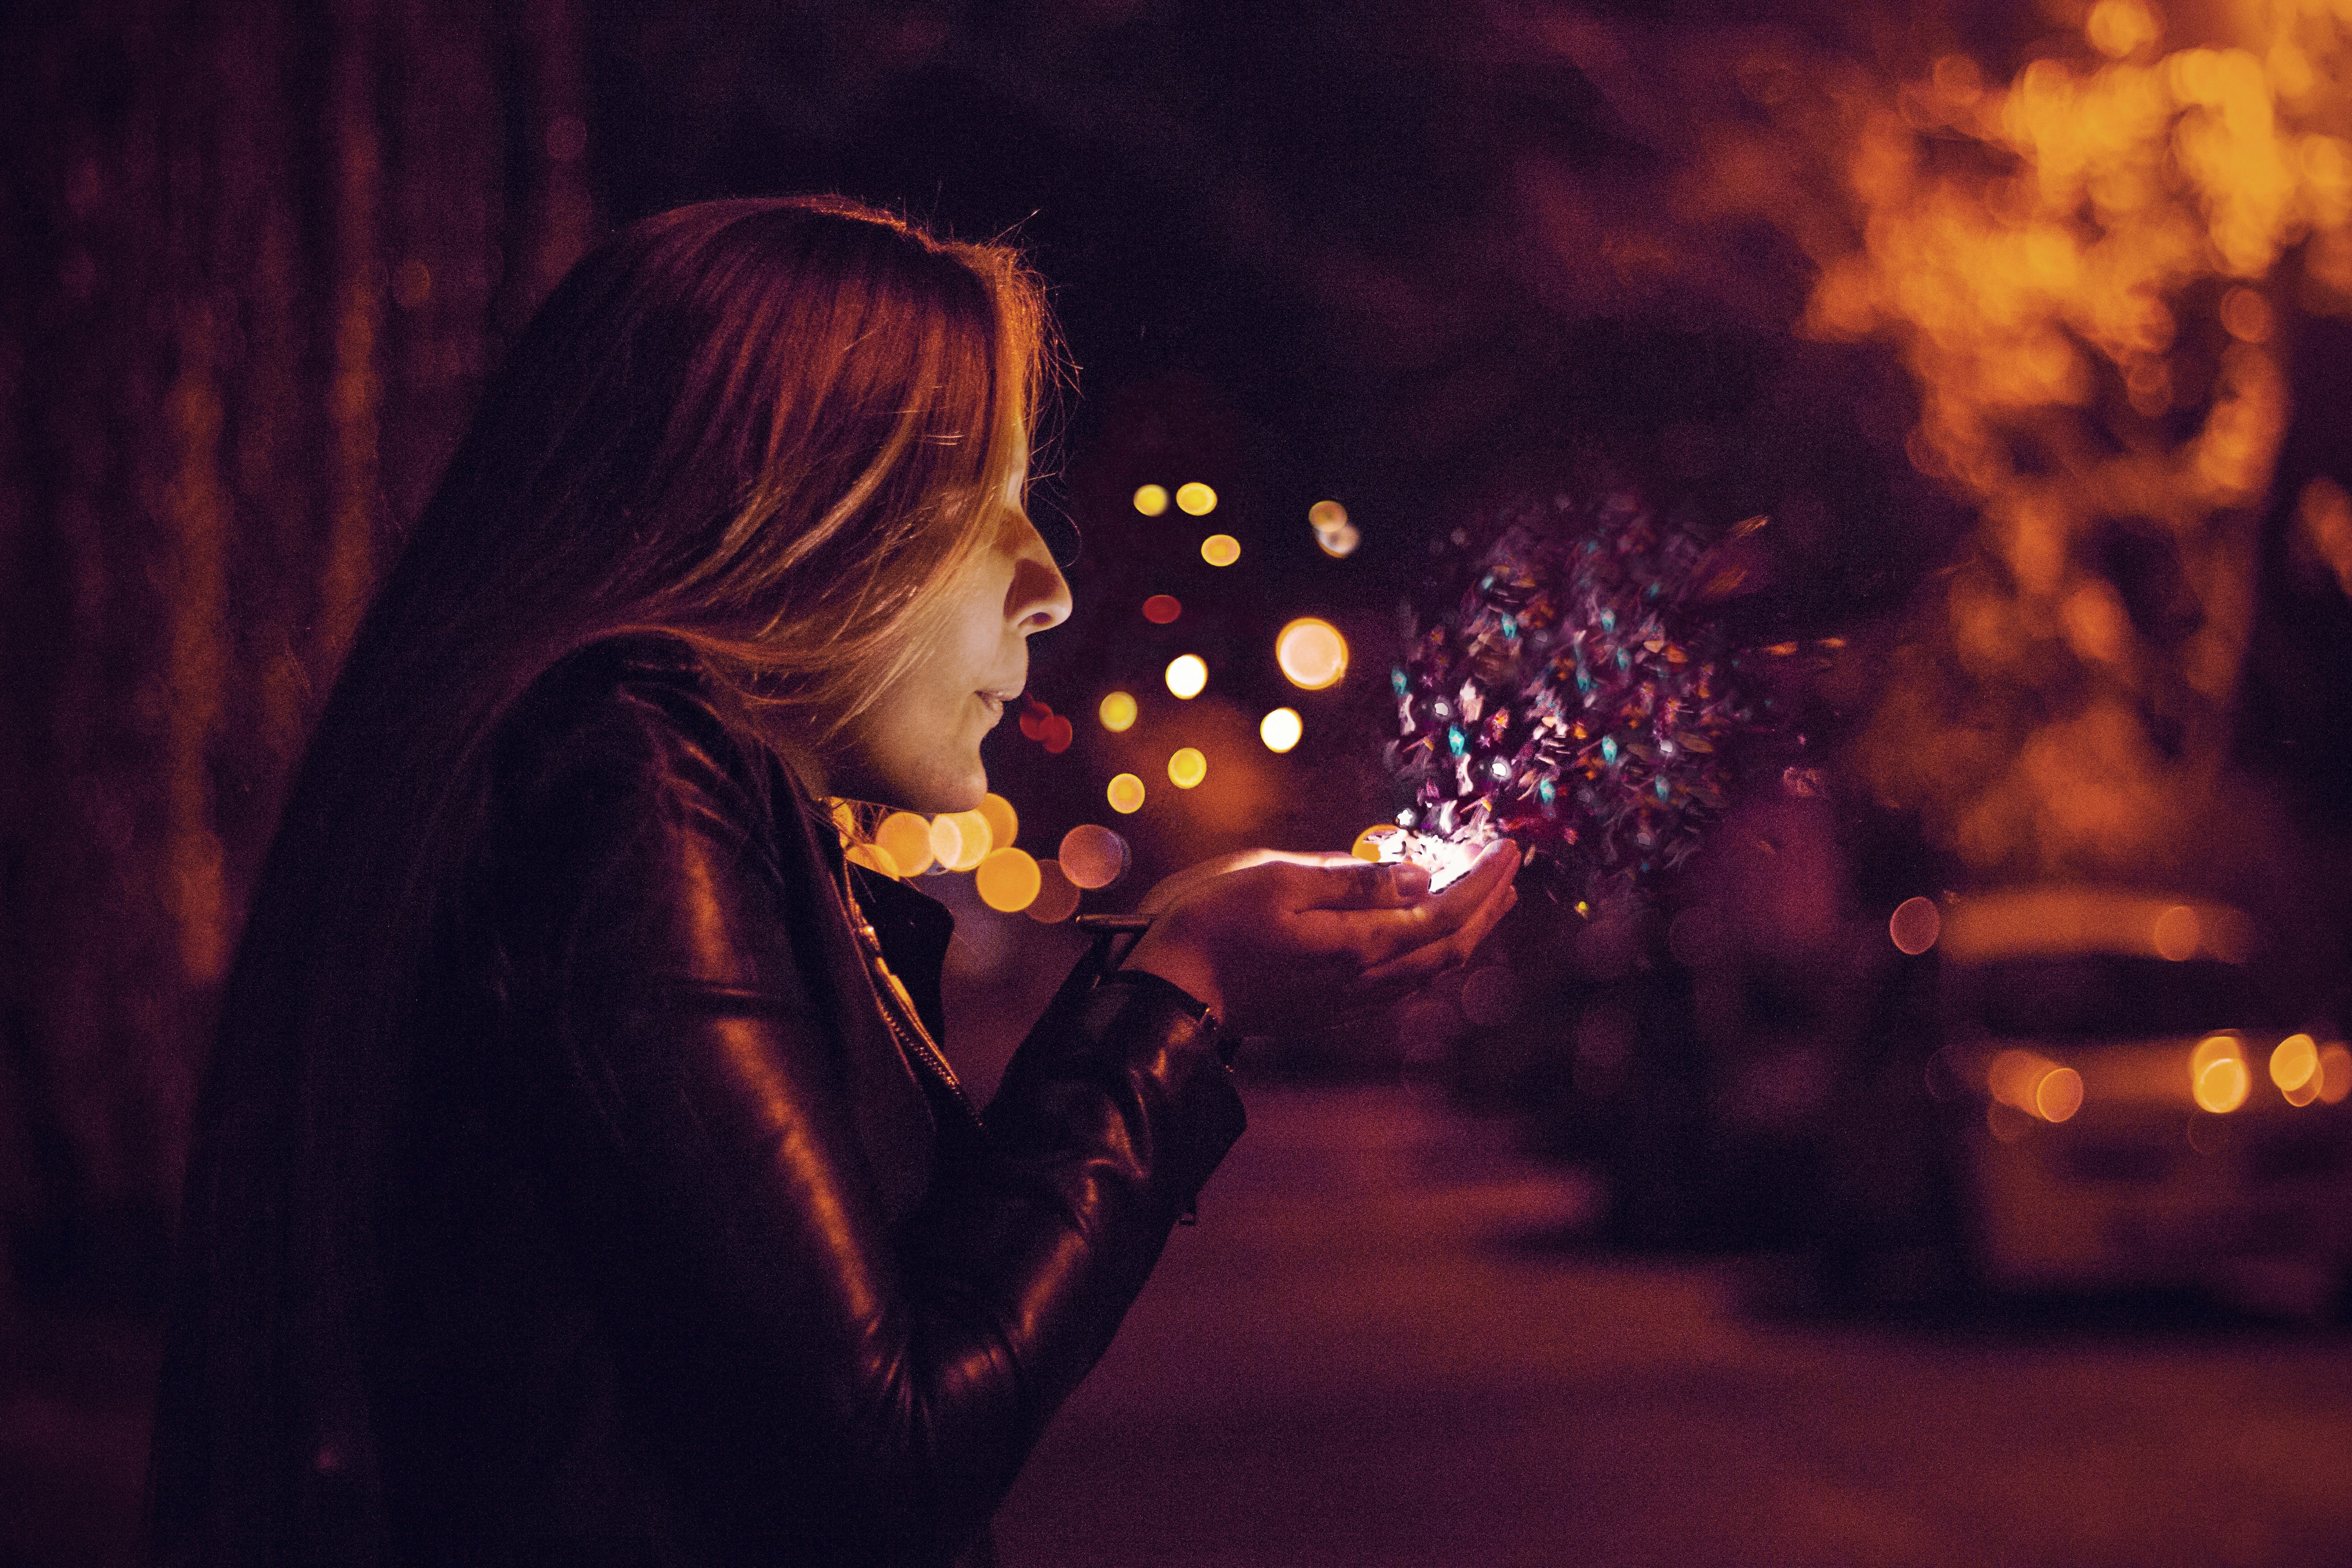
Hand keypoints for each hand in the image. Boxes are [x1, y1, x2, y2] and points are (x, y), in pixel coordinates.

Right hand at [1120, 840, 1520, 1036]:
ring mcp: (1346, 1000)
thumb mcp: (1279, 879)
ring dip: (1464, 932)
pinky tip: (1425, 938)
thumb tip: (1420, 875)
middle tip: (1510, 870)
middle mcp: (1363, 980)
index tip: (1509, 846)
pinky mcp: (1327, 1008)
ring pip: (1428, 971)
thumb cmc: (1214, 925)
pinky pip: (1400, 984)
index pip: (1445, 912)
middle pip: (1449, 948)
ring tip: (1483, 901)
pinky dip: (1429, 953)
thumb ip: (1353, 880)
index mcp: (1358, 944)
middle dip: (1488, 908)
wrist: (1169, 991)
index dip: (1485, 881)